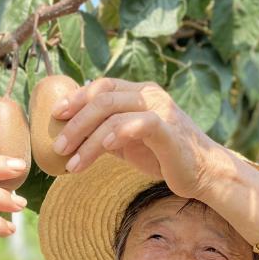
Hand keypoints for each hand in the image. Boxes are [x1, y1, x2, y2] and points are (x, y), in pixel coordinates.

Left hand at [49, 77, 223, 199]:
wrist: (202, 173)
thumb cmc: (164, 157)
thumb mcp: (129, 141)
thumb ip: (106, 131)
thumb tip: (70, 133)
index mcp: (140, 92)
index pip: (102, 86)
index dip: (76, 98)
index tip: (55, 116)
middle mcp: (150, 95)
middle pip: (102, 98)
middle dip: (75, 122)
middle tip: (58, 147)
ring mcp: (161, 111)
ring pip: (114, 113)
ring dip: (88, 139)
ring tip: (73, 163)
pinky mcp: (170, 131)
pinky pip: (140, 124)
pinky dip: (118, 133)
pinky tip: (104, 148)